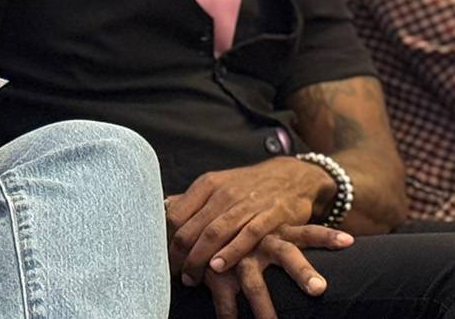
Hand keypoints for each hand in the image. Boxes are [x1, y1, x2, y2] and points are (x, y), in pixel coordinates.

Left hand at [167, 159, 332, 284]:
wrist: (291, 175)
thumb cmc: (249, 186)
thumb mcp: (218, 185)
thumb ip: (192, 200)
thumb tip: (162, 211)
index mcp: (207, 184)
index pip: (176, 214)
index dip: (166, 239)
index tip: (163, 257)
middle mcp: (224, 192)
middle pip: (192, 227)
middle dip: (180, 255)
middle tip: (175, 274)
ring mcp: (248, 203)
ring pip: (215, 232)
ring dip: (200, 258)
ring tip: (192, 277)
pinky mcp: (271, 214)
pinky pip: (248, 235)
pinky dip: (231, 252)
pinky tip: (219, 267)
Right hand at [203, 226, 353, 318]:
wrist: (196, 222)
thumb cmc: (239, 229)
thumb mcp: (263, 225)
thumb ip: (287, 236)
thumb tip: (330, 247)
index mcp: (276, 229)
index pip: (308, 231)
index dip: (328, 235)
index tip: (349, 241)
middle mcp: (260, 241)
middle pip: (287, 255)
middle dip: (304, 273)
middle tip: (320, 289)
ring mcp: (239, 257)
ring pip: (254, 285)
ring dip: (266, 309)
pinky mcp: (217, 273)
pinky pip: (226, 302)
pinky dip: (230, 316)